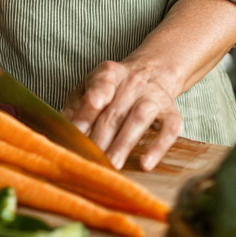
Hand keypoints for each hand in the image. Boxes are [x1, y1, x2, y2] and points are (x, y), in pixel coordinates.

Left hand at [63, 59, 181, 171]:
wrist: (152, 71)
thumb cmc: (114, 87)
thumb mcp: (91, 85)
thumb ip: (77, 105)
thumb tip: (63, 127)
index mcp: (109, 73)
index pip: (98, 89)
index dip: (87, 112)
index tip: (77, 132)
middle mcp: (133, 82)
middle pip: (115, 112)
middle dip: (101, 138)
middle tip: (90, 160)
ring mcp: (154, 96)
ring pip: (139, 118)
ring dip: (124, 144)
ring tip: (112, 165)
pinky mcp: (172, 111)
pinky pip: (169, 129)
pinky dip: (158, 147)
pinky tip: (145, 164)